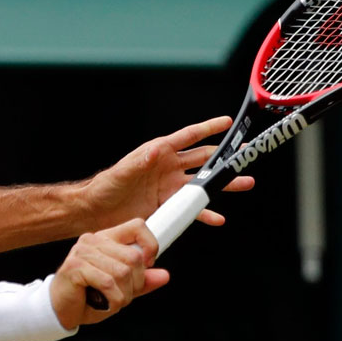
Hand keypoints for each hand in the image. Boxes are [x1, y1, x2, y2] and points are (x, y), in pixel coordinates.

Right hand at [50, 219, 168, 327]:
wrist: (60, 310)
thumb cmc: (87, 296)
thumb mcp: (121, 289)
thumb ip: (142, 281)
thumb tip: (164, 276)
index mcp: (106, 239)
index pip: (137, 226)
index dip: (150, 246)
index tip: (146, 266)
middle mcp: (93, 241)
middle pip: (134, 257)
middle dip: (135, 284)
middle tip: (121, 294)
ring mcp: (83, 252)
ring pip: (123, 272)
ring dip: (122, 295)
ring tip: (109, 300)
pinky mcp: (75, 266)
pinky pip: (108, 283)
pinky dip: (111, 300)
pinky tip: (101, 303)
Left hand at [84, 116, 254, 228]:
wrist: (96, 212)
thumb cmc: (105, 186)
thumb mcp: (122, 171)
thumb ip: (140, 161)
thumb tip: (156, 150)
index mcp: (159, 153)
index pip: (188, 137)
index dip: (208, 128)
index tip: (228, 123)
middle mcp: (168, 169)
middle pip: (203, 160)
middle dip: (225, 158)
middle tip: (244, 156)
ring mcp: (170, 189)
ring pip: (203, 185)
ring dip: (223, 185)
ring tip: (245, 183)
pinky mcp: (168, 207)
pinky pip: (191, 210)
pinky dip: (204, 214)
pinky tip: (217, 218)